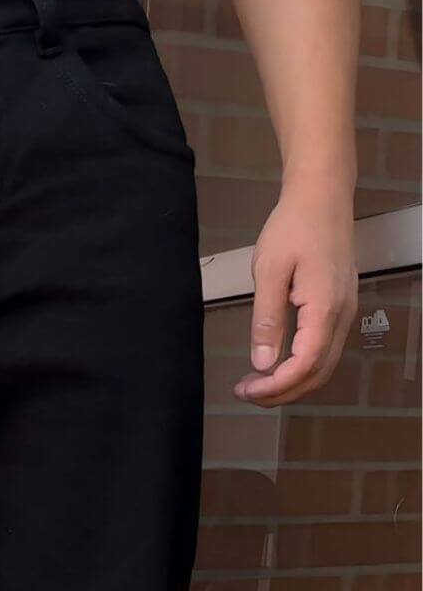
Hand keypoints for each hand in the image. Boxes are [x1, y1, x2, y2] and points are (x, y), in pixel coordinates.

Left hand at [234, 183, 357, 406]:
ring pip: (323, 364)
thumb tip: (263, 362)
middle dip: (282, 392)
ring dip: (292, 381)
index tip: (246, 391)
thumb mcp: (270, 271)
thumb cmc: (293, 227)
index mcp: (325, 309)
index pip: (304, 366)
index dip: (276, 386)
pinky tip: (277, 363)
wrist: (322, 197)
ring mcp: (345, 311)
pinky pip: (325, 348)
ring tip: (257, 383)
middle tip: (246, 394)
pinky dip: (302, 365)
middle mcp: (342, 316)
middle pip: (317, 373)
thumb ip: (267, 318)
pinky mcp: (339, 305)